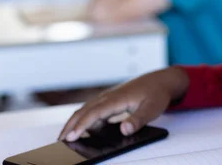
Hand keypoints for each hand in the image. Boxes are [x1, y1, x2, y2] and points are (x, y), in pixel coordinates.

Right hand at [58, 67, 189, 141]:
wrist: (161, 80)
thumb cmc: (157, 94)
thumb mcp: (152, 109)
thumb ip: (138, 120)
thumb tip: (124, 129)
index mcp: (117, 98)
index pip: (94, 113)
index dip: (81, 126)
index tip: (70, 137)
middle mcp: (109, 96)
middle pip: (84, 111)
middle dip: (70, 126)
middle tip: (59, 141)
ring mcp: (108, 97)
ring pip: (87, 110)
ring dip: (75, 122)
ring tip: (66, 137)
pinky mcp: (110, 100)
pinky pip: (93, 110)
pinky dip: (85, 120)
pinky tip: (84, 130)